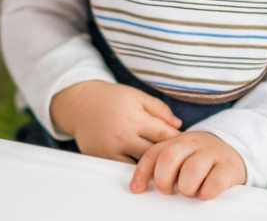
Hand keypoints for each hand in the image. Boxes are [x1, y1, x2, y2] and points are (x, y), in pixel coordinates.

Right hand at [49, 81, 181, 162]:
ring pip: (139, 165)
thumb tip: (179, 125)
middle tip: (181, 160)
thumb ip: (159, 109)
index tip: (187, 145)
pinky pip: (123, 169)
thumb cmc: (112, 99)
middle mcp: (122, 136)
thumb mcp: (136, 96)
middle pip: (154, 153)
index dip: (177, 141)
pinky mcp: (101, 159)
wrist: (80, 104)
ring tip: (166, 167)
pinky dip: (135, 170)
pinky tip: (145, 169)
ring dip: (153, 166)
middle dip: (168, 156)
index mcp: (134, 117)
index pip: (163, 134)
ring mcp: (110, 150)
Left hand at [129, 131, 245, 199]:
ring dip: (186, 186)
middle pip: (170, 157)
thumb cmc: (200, 158)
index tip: (137, 189)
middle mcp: (193, 143)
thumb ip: (163, 164)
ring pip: (193, 168)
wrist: (234, 150)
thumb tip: (139, 186)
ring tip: (189, 191)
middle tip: (168, 189)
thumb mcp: (181, 155)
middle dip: (164, 178)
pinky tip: (205, 193)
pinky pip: (216, 181)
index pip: (154, 153)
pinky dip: (207, 192)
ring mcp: (212, 153)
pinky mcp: (229, 166)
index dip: (143, 172)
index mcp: (177, 141)